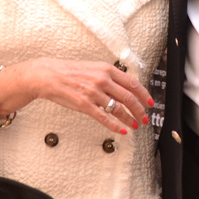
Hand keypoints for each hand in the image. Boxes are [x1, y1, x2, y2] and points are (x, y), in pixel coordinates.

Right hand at [11, 59, 152, 134]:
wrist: (48, 75)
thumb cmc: (70, 71)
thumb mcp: (93, 67)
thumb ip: (108, 76)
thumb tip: (124, 86)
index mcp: (106, 69)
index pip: (132, 83)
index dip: (144, 94)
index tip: (150, 102)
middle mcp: (102, 80)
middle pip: (129, 97)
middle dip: (140, 110)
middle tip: (144, 117)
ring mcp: (94, 93)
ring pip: (118, 109)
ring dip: (129, 119)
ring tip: (135, 125)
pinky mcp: (84, 105)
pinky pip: (104, 118)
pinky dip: (115, 126)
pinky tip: (122, 131)